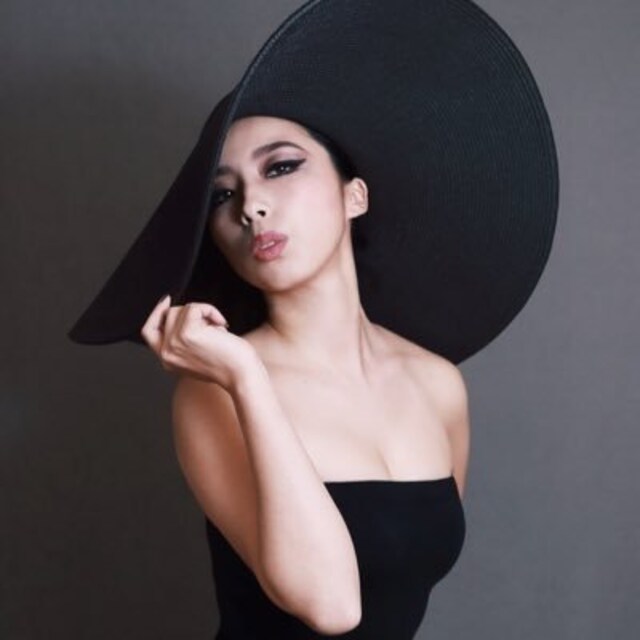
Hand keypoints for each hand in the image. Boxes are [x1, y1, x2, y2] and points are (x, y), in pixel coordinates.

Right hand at [140, 295, 257, 389]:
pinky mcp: (186, 334)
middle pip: (169, 315)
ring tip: (217, 330)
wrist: (242, 375)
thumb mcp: (200, 354)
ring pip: (181, 309)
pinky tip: (222, 325)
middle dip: (192, 313)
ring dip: (203, 313)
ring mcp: (174, 344)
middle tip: (212, 326)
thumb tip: (185, 313)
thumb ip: (186, 340)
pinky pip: (194, 307)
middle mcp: (166, 354)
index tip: (166, 300)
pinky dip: (211, 310)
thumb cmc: (230, 365)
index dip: (156, 313)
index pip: (149, 332)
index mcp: (168, 360)